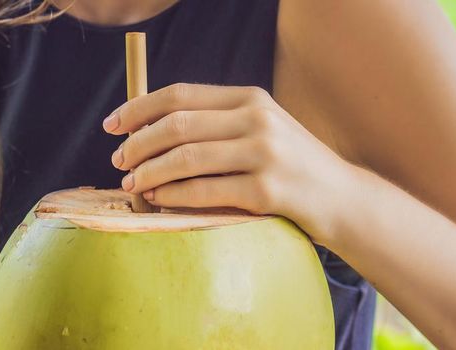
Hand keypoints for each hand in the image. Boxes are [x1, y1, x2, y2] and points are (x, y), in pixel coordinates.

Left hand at [103, 83, 356, 242]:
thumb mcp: (261, 130)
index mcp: (250, 98)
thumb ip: (218, 124)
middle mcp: (257, 119)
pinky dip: (173, 195)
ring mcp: (265, 154)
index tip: (112, 125)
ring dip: (149, 172)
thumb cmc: (291, 167)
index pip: (180, 95)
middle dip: (138, 143)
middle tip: (118, 160)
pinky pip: (205, 191)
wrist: (343, 198)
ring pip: (186, 158)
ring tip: (132, 183)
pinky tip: (158, 199)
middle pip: (177, 124)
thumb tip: (150, 128)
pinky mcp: (268, 190)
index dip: (138, 108)